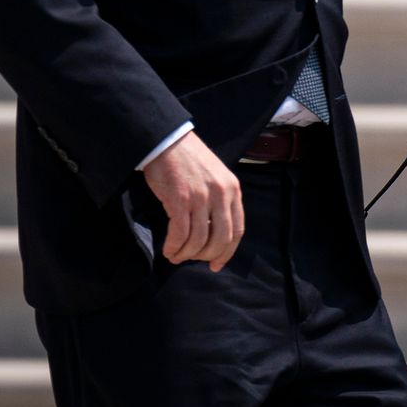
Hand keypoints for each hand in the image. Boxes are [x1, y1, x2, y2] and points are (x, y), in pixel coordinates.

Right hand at [141, 130, 244, 271]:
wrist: (168, 141)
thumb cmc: (189, 161)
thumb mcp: (215, 178)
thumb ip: (220, 202)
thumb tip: (214, 235)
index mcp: (233, 190)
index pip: (238, 230)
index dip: (227, 252)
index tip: (217, 265)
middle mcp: (221, 194)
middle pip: (221, 239)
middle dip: (206, 256)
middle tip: (192, 260)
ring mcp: (202, 197)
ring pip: (198, 240)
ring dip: (186, 254)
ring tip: (175, 256)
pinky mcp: (180, 199)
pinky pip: (180, 234)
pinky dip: (174, 247)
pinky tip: (168, 249)